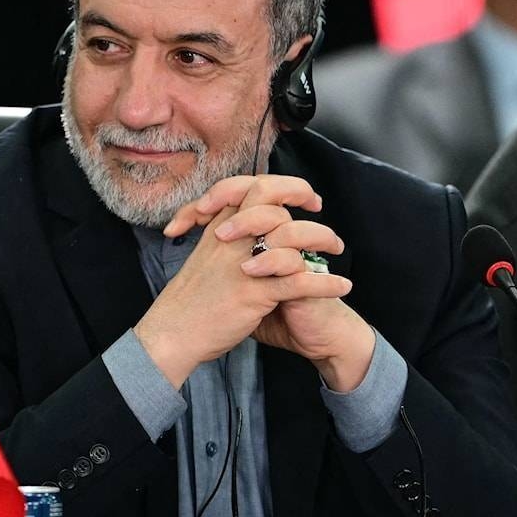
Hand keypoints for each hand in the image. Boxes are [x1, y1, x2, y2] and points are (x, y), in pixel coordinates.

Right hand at [169, 175, 376, 391]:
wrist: (173, 332)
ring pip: (291, 235)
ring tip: (337, 248)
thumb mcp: (203, 257)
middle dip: (299, 192)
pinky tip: (343, 286)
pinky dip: (326, 283)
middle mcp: (231, 238)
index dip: (279, 185)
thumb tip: (252, 229)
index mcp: (219, 227)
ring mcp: (243, 264)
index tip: (300, 196)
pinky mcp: (255, 293)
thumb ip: (227, 239)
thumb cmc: (188, 299)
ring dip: (322, 237)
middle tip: (318, 204)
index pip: (249, 187)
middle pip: (269, 195)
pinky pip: (299, 282)